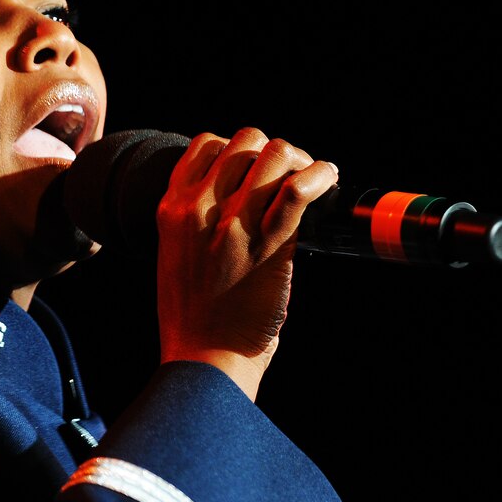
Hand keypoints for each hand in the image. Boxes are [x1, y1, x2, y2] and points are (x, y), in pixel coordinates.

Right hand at [155, 127, 338, 398]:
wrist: (204, 360)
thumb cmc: (195, 317)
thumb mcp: (176, 255)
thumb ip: (197, 221)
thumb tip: (238, 197)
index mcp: (172, 207)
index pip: (209, 143)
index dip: (241, 151)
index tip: (258, 173)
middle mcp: (199, 207)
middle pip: (247, 141)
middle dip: (276, 154)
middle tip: (292, 178)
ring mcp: (234, 225)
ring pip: (276, 155)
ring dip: (302, 162)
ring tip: (313, 183)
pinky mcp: (268, 246)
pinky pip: (298, 191)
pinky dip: (321, 176)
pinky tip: (329, 180)